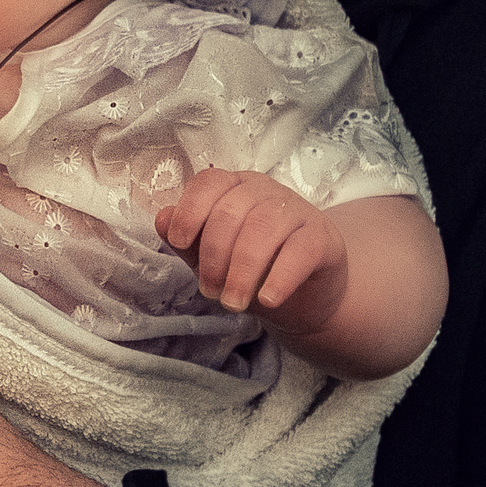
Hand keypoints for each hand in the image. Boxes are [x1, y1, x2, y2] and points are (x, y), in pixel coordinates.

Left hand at [157, 168, 346, 332]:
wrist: (304, 296)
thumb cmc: (253, 270)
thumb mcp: (214, 258)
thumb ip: (188, 240)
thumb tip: (162, 218)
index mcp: (235, 187)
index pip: (209, 182)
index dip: (190, 209)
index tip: (178, 241)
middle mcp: (266, 191)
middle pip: (233, 210)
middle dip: (214, 255)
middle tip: (210, 291)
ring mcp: (298, 211)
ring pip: (264, 229)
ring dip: (242, 271)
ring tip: (233, 303)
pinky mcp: (324, 238)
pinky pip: (300, 250)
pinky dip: (280, 277)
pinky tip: (267, 299)